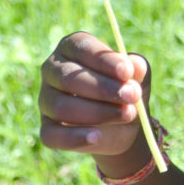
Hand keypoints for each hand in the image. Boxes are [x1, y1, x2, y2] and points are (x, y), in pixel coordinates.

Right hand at [39, 31, 149, 156]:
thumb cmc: (125, 87)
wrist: (122, 123)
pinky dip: (75, 137)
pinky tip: (97, 137)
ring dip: (98, 113)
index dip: (104, 60)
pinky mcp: (47, 129)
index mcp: (72, 47)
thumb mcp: (137, 75)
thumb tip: (134, 67)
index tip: (127, 71)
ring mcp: (46, 100)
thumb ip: (137, 67)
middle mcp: (53, 70)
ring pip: (61, 107)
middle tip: (132, 96)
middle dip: (103, 89)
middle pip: (69, 77)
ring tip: (127, 114)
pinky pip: (52, 135)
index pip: (82, 47)